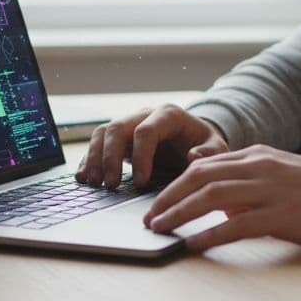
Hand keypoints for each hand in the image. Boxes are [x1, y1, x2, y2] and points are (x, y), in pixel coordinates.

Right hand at [75, 104, 228, 188]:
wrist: (196, 140)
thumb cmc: (205, 145)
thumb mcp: (217, 148)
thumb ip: (210, 152)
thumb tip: (193, 156)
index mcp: (169, 115)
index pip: (146, 131)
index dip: (141, 157)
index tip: (142, 183)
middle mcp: (145, 115)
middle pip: (118, 128)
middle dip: (110, 157)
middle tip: (111, 185)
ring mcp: (130, 125)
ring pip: (103, 133)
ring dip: (95, 158)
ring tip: (93, 183)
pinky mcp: (120, 139)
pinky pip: (98, 143)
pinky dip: (89, 159)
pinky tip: (84, 178)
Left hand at [143, 145, 300, 251]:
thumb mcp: (281, 176)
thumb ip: (248, 182)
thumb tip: (214, 200)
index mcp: (259, 155)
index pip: (204, 165)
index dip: (174, 184)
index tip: (155, 202)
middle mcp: (261, 166)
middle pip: (200, 177)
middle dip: (168, 198)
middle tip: (148, 218)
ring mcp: (272, 190)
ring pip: (212, 196)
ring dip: (179, 213)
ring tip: (160, 230)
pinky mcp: (284, 215)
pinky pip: (237, 225)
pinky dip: (209, 234)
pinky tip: (193, 245)